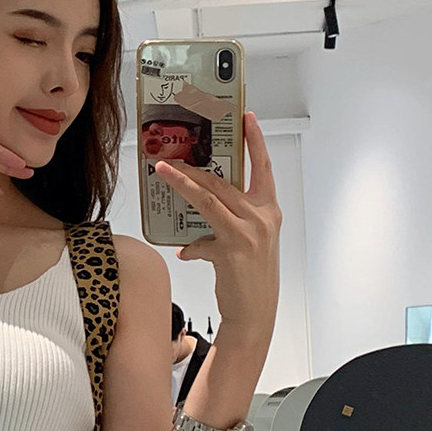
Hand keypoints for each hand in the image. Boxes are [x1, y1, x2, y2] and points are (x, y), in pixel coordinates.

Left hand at [155, 112, 280, 338]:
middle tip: (172, 156)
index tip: (246, 117)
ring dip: (182, 184)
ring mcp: (249, 232)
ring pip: (209, 199)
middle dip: (194, 167)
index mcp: (268, 210)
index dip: (255, 141)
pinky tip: (185, 253)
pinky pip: (201, 238)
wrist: (255, 312)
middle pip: (223, 182)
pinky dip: (190, 245)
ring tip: (163, 172)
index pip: (263, 168)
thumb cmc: (250, 278)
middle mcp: (261, 217)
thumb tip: (192, 233)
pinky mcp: (232, 250)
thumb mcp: (245, 244)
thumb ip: (224, 227)